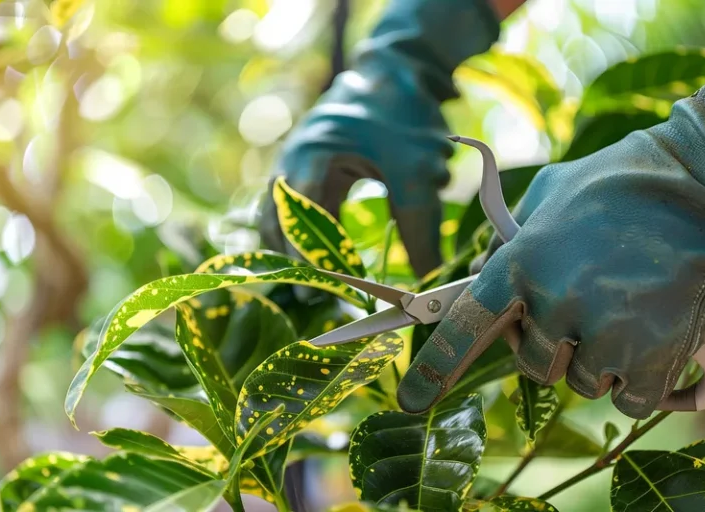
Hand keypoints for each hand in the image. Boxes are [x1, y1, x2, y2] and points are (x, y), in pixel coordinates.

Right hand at [258, 0, 500, 277]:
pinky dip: (306, 235)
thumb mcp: (417, 171)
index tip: (321, 290)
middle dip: (295, 259)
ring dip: (297, 250)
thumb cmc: (406, 115)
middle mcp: (294, 157)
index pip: (298, 216)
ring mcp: (297, 161)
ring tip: (315, 286)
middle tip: (313, 298)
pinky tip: (322, 258)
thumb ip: (419, 228)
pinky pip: (296, 209)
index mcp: (313, 152)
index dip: (307, 255)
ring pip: (282, 216)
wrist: (399, 72)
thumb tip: (426, 281)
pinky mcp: (310, 167)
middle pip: (278, 219)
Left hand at [397, 64, 704, 418]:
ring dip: (598, 359)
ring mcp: (603, 333)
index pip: (465, 328)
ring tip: (626, 309)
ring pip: (582, 381)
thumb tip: (480, 273)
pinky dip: (639, 381)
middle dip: (553, 346)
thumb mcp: (546, 194)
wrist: (701, 184)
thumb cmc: (619, 183)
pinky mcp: (652, 357)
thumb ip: (507, 239)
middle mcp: (554, 303)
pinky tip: (652, 339)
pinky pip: (628, 401)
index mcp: (520, 264)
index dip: (435, 368)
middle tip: (584, 309)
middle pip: (534, 366)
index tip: (413, 399)